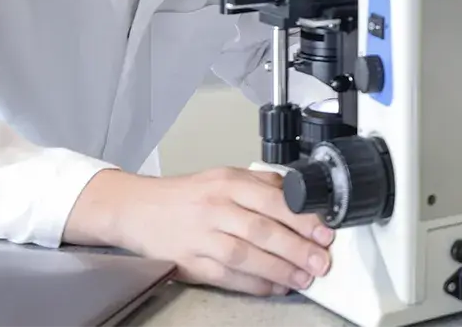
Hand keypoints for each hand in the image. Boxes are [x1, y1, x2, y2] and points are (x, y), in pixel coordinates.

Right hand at [64, 167, 334, 295]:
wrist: (137, 209)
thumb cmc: (184, 195)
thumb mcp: (222, 176)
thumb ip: (260, 183)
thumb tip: (298, 194)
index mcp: (226, 181)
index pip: (272, 199)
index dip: (302, 218)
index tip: (325, 231)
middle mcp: (214, 207)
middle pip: (261, 229)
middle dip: (296, 248)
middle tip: (321, 260)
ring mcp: (201, 236)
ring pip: (245, 255)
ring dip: (279, 269)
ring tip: (303, 277)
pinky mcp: (191, 262)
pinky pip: (228, 277)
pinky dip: (254, 284)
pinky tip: (274, 286)